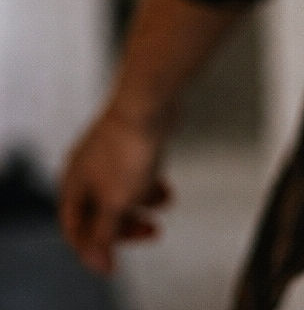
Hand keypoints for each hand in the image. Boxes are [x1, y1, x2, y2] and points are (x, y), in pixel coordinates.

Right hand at [58, 109, 173, 275]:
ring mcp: (106, 154)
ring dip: (142, 204)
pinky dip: (149, 184)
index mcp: (72, 185)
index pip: (75, 229)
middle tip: (152, 233)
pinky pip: (135, 173)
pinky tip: (167, 189)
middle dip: (126, 226)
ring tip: (165, 204)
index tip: (115, 264)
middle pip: (100, 211)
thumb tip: (97, 258)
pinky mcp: (128, 142)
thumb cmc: (128, 149)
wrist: (149, 101)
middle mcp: (84, 169)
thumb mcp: (117, 202)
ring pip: (121, 191)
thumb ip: (106, 232)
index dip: (93, 250)